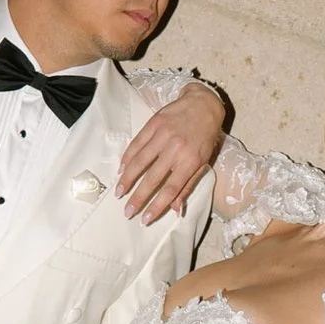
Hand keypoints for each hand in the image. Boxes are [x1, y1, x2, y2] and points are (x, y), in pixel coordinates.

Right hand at [115, 79, 228, 221]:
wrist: (203, 104)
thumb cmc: (205, 137)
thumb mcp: (204, 162)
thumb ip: (188, 185)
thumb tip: (177, 209)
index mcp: (191, 161)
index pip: (171, 189)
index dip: (157, 206)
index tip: (145, 219)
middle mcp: (176, 149)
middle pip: (153, 178)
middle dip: (138, 197)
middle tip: (127, 211)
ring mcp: (163, 135)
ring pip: (140, 161)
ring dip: (127, 179)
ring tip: (119, 193)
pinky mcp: (154, 124)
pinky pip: (137, 144)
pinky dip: (127, 158)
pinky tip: (121, 170)